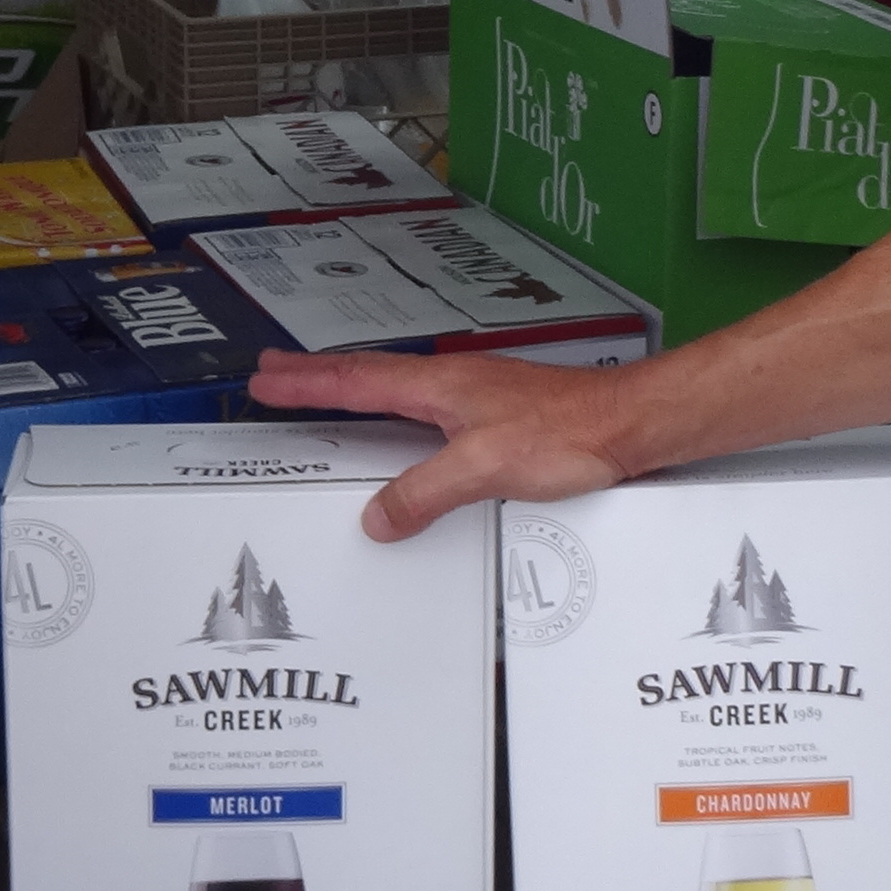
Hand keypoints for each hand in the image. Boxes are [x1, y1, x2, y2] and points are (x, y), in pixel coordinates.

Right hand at [248, 349, 644, 539]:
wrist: (626, 424)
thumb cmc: (566, 432)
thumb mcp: (483, 467)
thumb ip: (425, 492)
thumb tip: (376, 517)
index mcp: (438, 387)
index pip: (355, 382)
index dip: (305, 384)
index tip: (264, 380)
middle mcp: (451, 385)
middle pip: (367, 377)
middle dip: (316, 376)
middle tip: (273, 373)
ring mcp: (474, 398)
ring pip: (396, 391)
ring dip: (353, 391)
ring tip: (322, 395)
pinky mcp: (497, 417)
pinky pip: (426, 413)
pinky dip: (394, 413)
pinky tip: (401, 429)